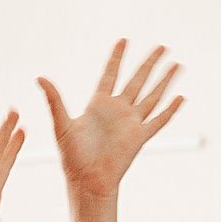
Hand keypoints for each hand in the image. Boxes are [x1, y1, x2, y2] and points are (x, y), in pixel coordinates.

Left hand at [40, 40, 183, 202]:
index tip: (124, 41)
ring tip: (177, 65)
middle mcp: (118, 110)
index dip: (117, 58)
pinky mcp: (140, 137)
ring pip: (152, 96)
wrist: (88, 180)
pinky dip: (170, 110)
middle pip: (138, 80)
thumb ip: (54, 100)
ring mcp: (131, 123)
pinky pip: (159, 121)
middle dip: (150, 63)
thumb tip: (39, 78)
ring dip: (165, 81)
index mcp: (99, 104)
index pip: (110, 74)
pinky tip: (180, 98)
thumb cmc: (72, 156)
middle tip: (163, 47)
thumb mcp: (61, 124)